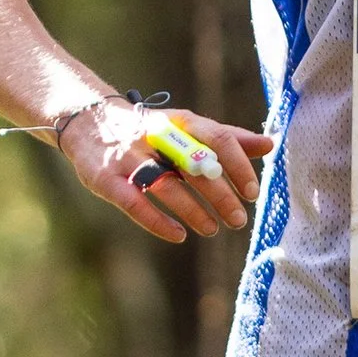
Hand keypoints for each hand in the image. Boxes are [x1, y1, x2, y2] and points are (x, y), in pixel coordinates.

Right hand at [59, 102, 270, 242]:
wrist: (88, 121)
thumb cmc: (149, 130)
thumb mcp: (186, 127)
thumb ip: (226, 137)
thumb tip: (269, 144)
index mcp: (180, 122)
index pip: (217, 138)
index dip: (238, 166)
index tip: (252, 192)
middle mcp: (155, 136)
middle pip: (194, 166)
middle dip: (220, 196)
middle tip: (238, 220)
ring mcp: (128, 157)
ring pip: (166, 186)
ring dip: (193, 211)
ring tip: (212, 229)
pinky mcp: (106, 178)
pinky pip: (134, 203)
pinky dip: (158, 221)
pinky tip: (179, 235)